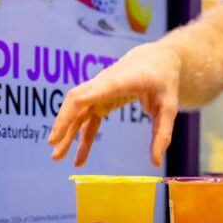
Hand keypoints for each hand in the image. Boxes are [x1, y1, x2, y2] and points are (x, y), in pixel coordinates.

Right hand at [47, 42, 181, 167]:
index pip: (97, 89)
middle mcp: (105, 83)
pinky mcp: (99, 99)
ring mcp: (99, 90)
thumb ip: (162, 134)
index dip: (79, 103)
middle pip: (77, 100)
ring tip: (57, 156)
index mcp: (123, 80)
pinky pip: (85, 118)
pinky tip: (77, 157)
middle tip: (53, 144)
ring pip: (76, 109)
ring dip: (66, 132)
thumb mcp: (169, 107)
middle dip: (63, 122)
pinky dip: (80, 136)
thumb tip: (156, 162)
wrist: (156, 60)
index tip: (65, 118)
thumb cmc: (163, 81)